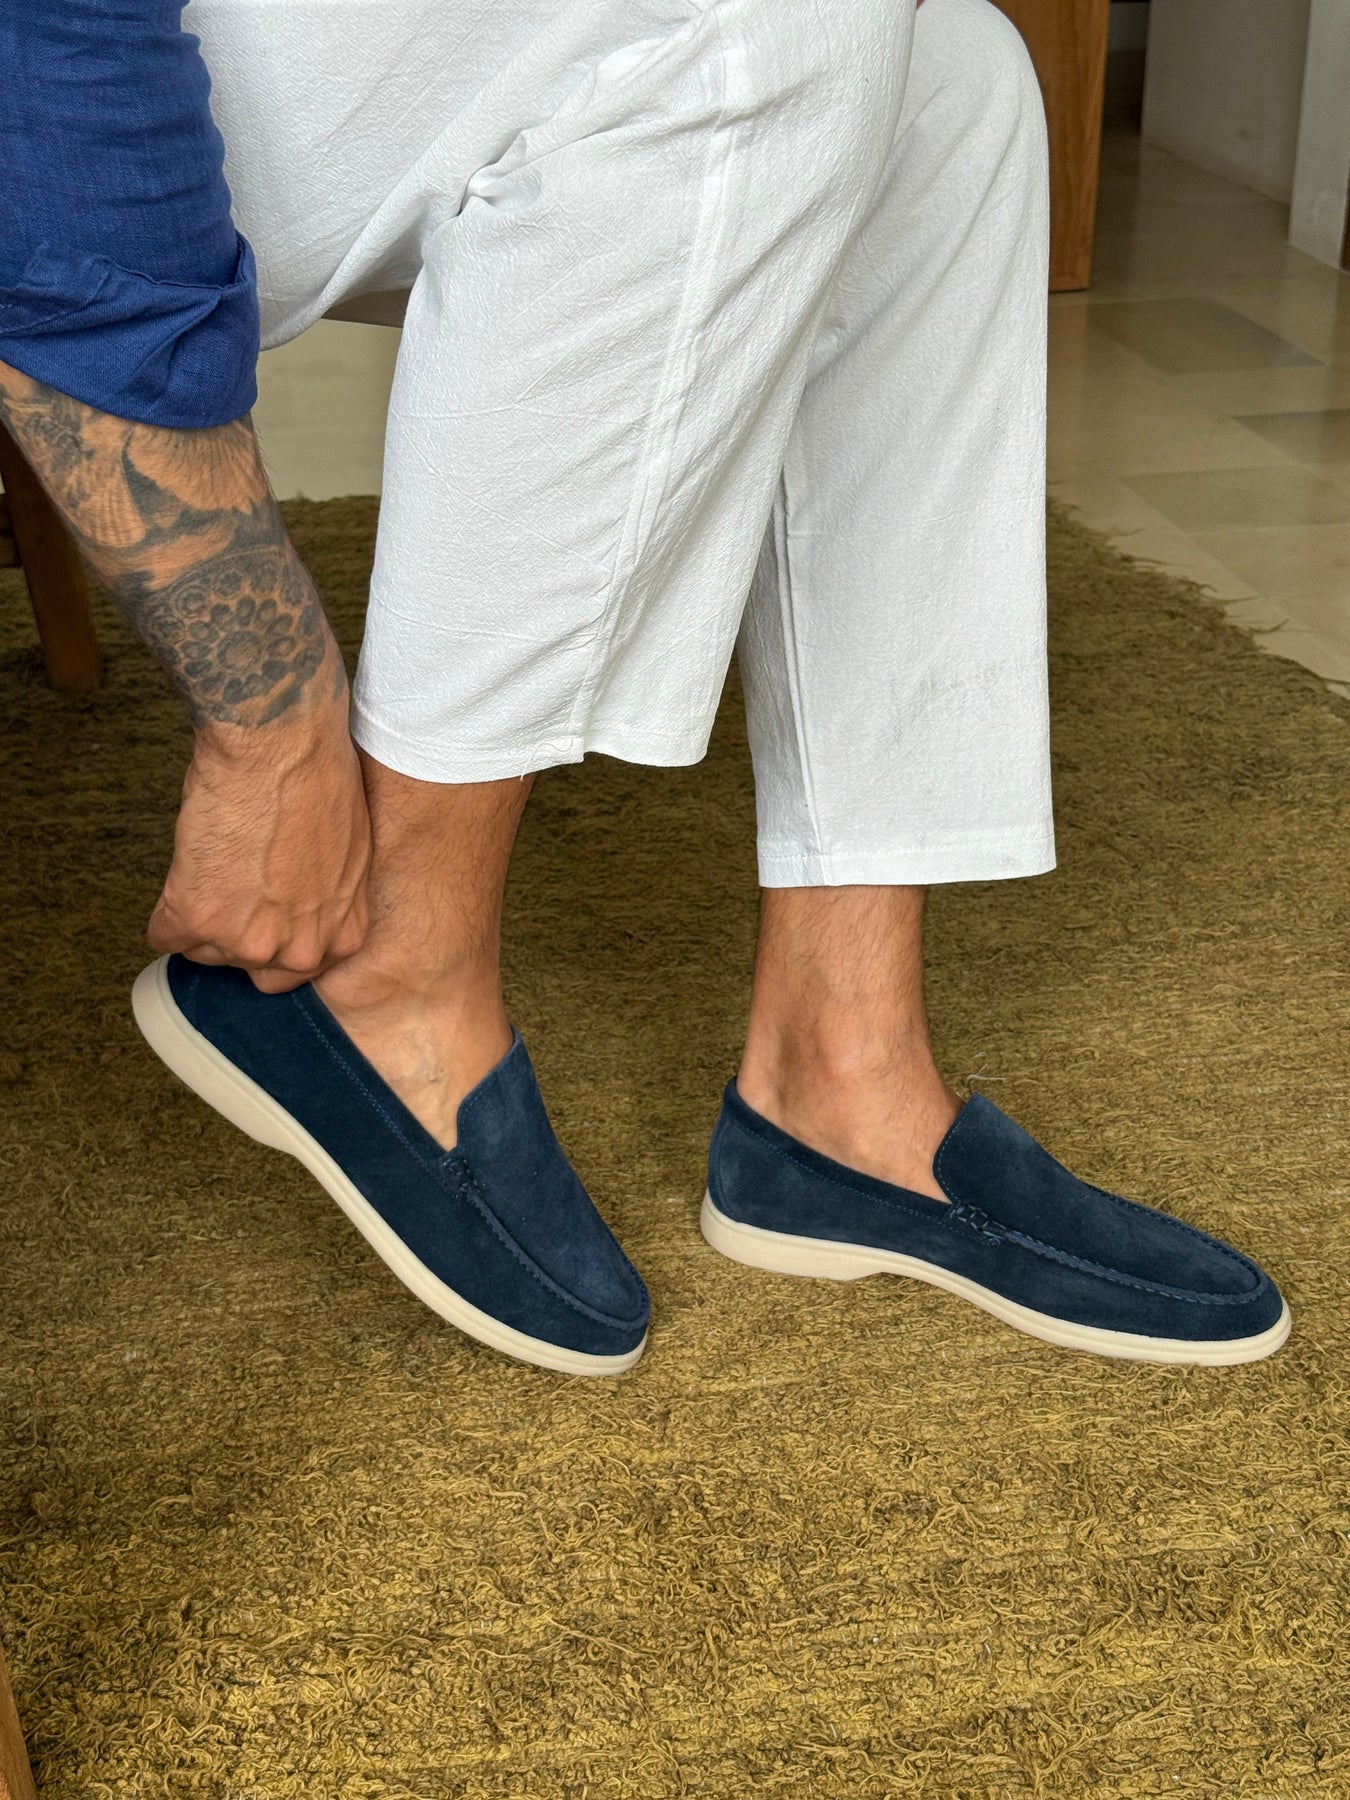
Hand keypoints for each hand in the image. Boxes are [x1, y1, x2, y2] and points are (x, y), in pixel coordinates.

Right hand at [149, 680, 371, 991]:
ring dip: (201, 914)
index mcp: (341, 937)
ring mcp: (248, 942)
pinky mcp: (196, 920)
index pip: (296, 968)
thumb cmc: (320, 780)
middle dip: (238, 932)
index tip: (263, 909)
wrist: (280, 745)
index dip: (275, 933)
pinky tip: (186, 868)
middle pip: (251, 967)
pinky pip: (163, 935)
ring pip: (204, 950)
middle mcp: (299, 951)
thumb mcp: (348, 854)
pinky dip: (165, 908)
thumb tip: (300, 906)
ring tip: (215, 862)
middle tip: (233, 887)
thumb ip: (326, 899)